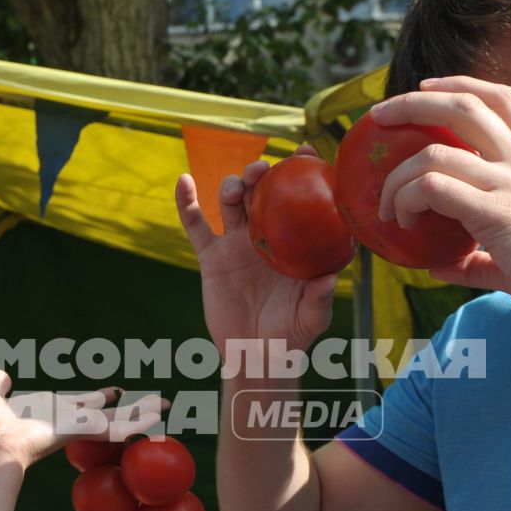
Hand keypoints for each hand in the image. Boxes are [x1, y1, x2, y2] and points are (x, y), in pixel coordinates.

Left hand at [0, 371, 165, 470]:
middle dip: (128, 407)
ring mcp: (75, 427)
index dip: (97, 397)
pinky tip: (158, 415)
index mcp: (48, 411)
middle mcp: (66, 420)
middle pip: (105, 412)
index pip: (80, 403)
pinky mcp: (81, 431)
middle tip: (152, 402)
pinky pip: (117, 427)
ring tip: (166, 405)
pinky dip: (139, 421)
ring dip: (142, 412)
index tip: (113, 390)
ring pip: (117, 419)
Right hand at [175, 147, 339, 359]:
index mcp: (295, 240)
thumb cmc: (292, 336)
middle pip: (261, 192)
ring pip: (231, 202)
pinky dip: (186, 202)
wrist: (254, 357)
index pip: (300, 197)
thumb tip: (327, 279)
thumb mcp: (311, 320)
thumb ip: (319, 300)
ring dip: (232, 186)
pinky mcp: (211, 257)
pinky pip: (195, 224)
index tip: (305, 152)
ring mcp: (237, 243)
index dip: (303, 170)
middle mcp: (266, 234)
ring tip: (237, 188)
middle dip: (261, 172)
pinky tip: (183, 181)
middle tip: (264, 170)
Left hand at [370, 79, 510, 332]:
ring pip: (437, 151)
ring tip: (386, 206)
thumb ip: (477, 260)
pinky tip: (403, 224)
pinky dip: (408, 200)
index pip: (501, 100)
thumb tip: (438, 266)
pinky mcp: (500, 213)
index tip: (425, 87)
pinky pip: (436, 188)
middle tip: (379, 115)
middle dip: (413, 102)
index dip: (459, 85)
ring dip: (398, 175)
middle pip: (465, 106)